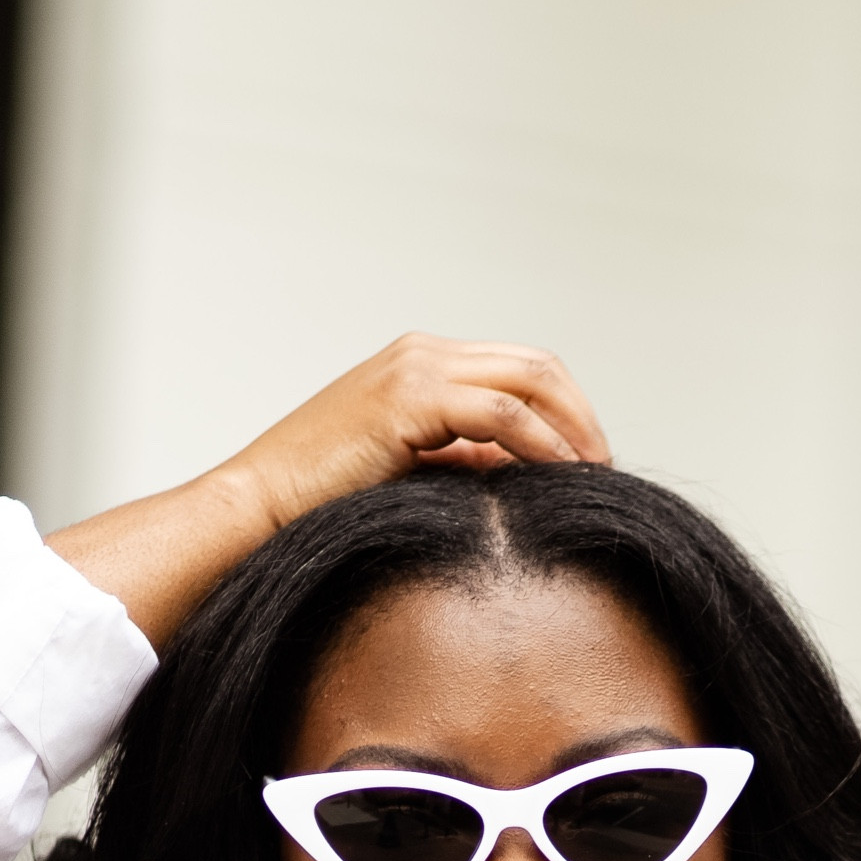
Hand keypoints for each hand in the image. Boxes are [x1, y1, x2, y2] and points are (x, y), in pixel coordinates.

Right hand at [219, 333, 610, 528]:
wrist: (255, 506)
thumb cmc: (319, 504)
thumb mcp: (408, 473)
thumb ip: (463, 461)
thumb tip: (522, 472)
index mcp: (422, 364)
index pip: (519, 370)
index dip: (565, 411)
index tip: (588, 463)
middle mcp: (422, 353)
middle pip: (537, 365)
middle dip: (582, 415)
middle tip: (605, 469)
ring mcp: (415, 369)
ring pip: (530, 380)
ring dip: (573, 429)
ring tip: (593, 477)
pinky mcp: (408, 398)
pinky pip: (504, 416)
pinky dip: (543, 445)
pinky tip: (561, 478)